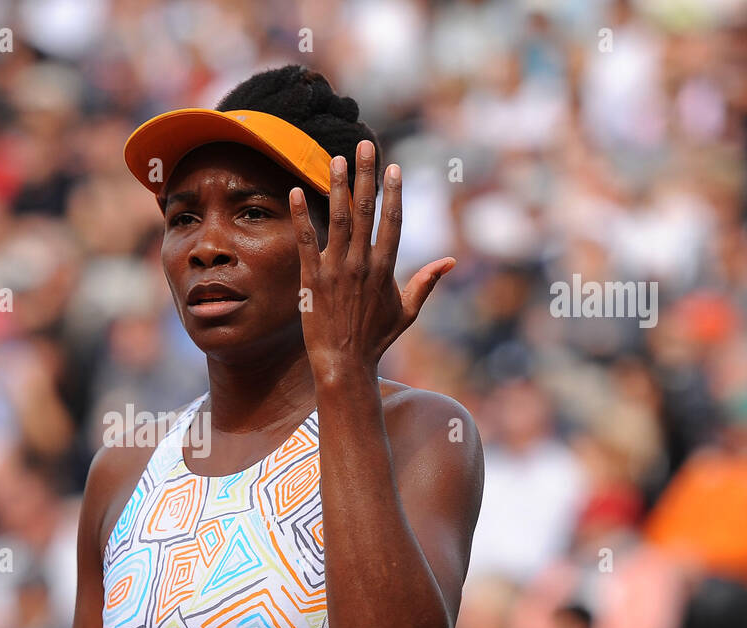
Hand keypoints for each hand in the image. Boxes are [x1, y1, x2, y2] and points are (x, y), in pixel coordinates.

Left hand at [288, 140, 454, 380]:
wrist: (344, 363)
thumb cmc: (375, 339)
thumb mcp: (406, 312)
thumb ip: (425, 283)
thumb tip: (449, 261)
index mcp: (385, 268)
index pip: (392, 221)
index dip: (393, 192)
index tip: (393, 167)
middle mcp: (362, 263)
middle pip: (365, 211)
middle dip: (366, 175)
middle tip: (365, 145)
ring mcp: (336, 269)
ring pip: (337, 219)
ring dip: (337, 187)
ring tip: (335, 159)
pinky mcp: (311, 278)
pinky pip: (305, 241)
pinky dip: (300, 216)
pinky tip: (296, 191)